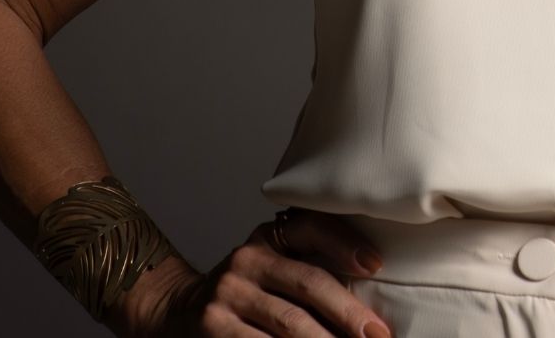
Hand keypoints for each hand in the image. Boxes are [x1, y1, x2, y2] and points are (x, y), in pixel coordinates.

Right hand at [140, 210, 393, 337]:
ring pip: (289, 324)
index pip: (311, 227)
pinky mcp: (214, 328)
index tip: (376, 265)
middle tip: (377, 334)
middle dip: (348, 312)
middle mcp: (248, 259)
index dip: (345, 244)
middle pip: (309, 283)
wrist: (177, 311)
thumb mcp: (270, 264)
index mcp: (268, 236)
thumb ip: (305, 267)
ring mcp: (228, 295)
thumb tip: (367, 293)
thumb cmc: (244, 291)